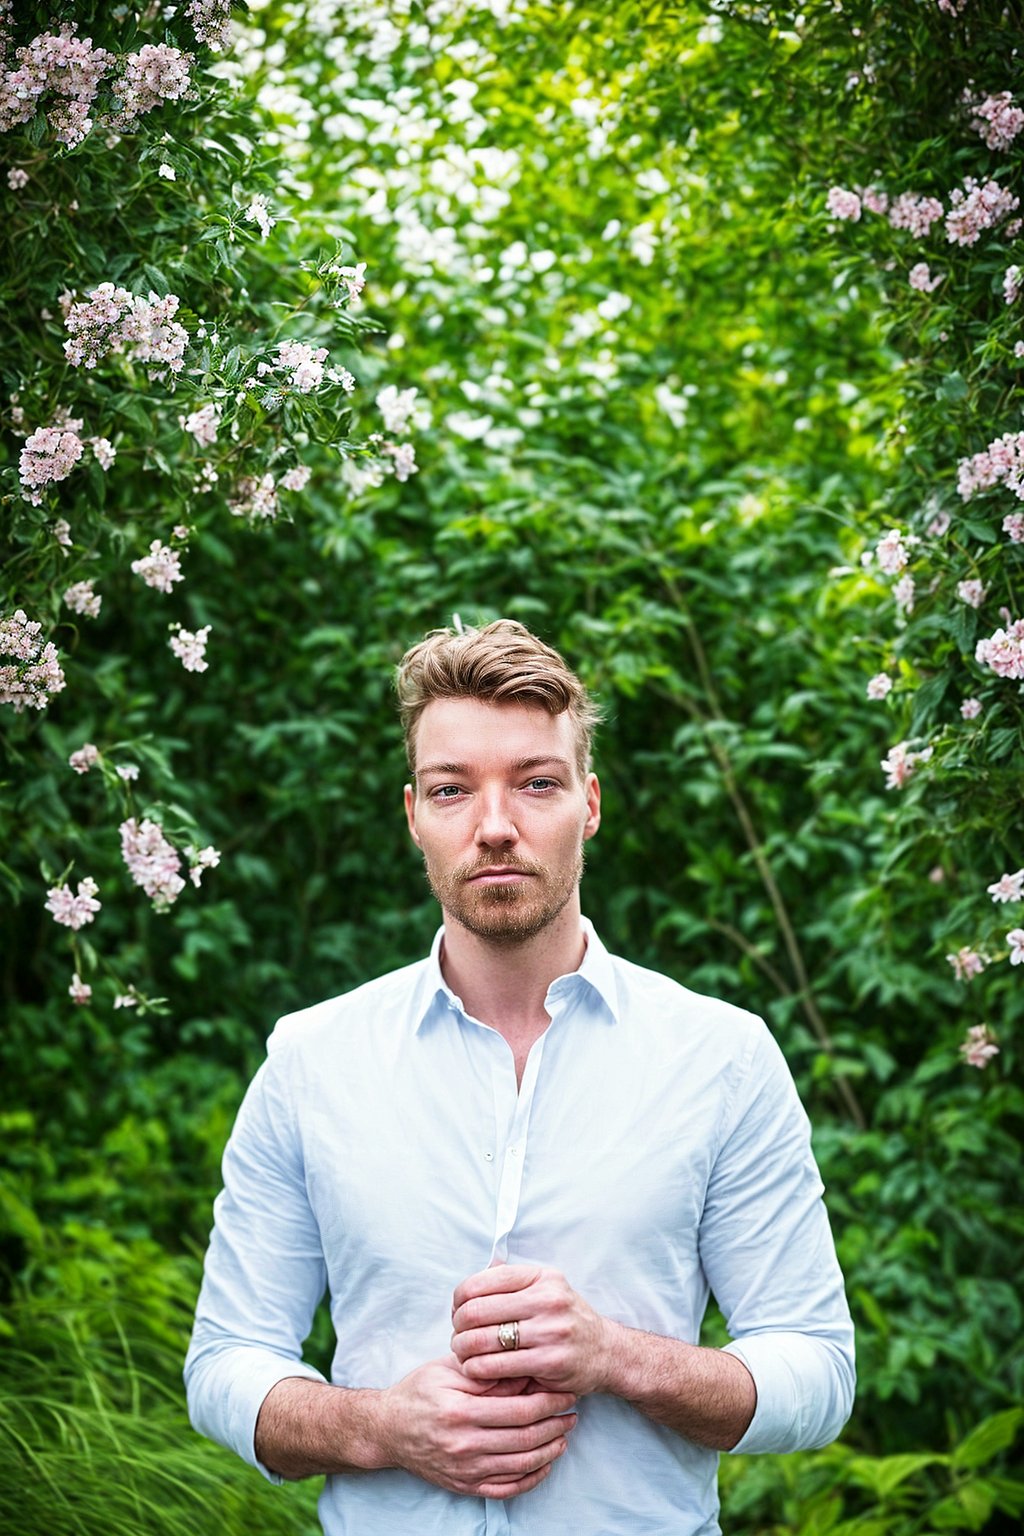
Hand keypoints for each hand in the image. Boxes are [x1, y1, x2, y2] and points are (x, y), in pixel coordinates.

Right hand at [376, 1353, 576, 1500]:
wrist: (388, 1429)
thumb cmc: (420, 1391)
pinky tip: (545, 1463)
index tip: (565, 1392)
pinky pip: (506, 1489)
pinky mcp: (464, 1485)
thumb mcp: (449, 1370)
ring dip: (549, 1451)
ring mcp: (464, 1470)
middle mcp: (464, 1445)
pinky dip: (531, 1478)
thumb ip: (488, 1374)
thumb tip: (526, 1373)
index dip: (548, 1401)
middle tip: (572, 1412)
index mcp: (461, 1411)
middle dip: (555, 1425)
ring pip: (520, 1465)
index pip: (519, 1410)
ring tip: (564, 1435)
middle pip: (525, 1439)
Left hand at [451, 1263, 614, 1396]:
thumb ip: (510, 1283)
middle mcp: (547, 1299)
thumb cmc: (566, 1320)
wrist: (605, 1352)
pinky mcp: (549, 1362)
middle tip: (457, 1337)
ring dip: (463, 1350)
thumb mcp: (545, 1289)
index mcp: (541, 1277)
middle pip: (476, 1311)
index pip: (481, 1282)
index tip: (458, 1312)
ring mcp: (550, 1330)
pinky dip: (476, 1369)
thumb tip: (470, 1285)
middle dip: (458, 1327)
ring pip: (482, 1340)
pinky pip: (496, 1366)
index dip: (460, 1299)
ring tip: (463, 1354)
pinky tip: (476, 1370)